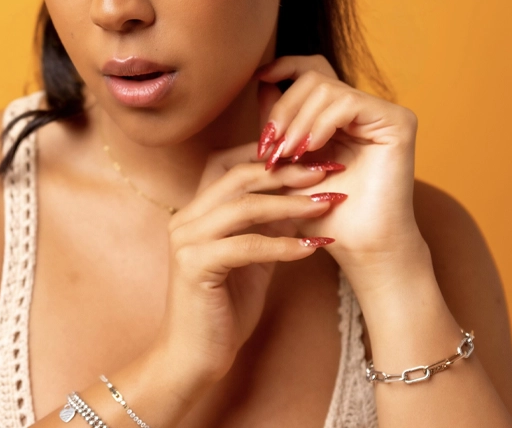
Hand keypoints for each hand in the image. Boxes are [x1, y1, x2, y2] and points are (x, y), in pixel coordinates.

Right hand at [153, 144, 340, 389]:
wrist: (193, 358)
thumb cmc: (223, 308)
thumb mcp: (251, 258)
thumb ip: (268, 226)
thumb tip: (302, 197)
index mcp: (195, 210)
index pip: (226, 162)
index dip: (265, 154)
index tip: (308, 157)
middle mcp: (186, 218)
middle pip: (237, 176)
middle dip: (285, 172)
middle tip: (325, 171)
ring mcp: (187, 240)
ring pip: (242, 207)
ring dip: (290, 203)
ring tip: (326, 203)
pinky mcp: (194, 266)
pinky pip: (246, 246)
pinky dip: (282, 245)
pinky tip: (311, 248)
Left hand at [256, 54, 428, 290]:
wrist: (359, 248)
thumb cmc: (323, 214)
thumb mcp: (288, 162)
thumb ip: (279, 123)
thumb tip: (262, 81)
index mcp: (339, 114)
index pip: (311, 70)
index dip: (283, 66)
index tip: (258, 76)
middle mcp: (363, 108)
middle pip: (312, 77)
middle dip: (283, 109)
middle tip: (270, 146)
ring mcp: (382, 112)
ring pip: (325, 87)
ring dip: (297, 121)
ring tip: (287, 155)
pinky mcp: (398, 121)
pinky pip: (347, 101)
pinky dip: (321, 123)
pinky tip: (310, 149)